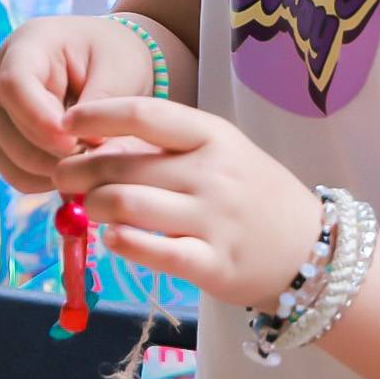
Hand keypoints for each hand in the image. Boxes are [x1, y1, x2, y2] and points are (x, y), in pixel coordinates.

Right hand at [0, 14, 163, 192]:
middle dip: (48, 153)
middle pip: (4, 126)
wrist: (105, 60)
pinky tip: (74, 171)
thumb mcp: (119, 69)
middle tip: (92, 160)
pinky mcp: (5, 138)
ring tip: (88, 164)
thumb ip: (101, 104)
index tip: (75, 142)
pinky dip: (43, 181)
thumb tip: (86, 146)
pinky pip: (13, 171)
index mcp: (26, 47)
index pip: (13, 85)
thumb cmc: (112, 55)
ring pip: (7, 155)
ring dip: (48, 170)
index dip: (39, 120)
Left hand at [53, 96, 324, 311]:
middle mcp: (213, 174)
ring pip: (128, 205)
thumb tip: (95, 145)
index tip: (66, 122)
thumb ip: (166, 148)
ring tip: (89, 208)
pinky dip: (121, 243)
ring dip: (94, 205)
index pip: (144, 114)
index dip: (95, 116)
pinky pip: (153, 251)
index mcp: (213, 136)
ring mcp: (214, 220)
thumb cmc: (252, 195)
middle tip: (64, 176)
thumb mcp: (220, 154)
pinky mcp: (213, 264)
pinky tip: (113, 238)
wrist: (315, 252)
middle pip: (123, 165)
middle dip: (79, 170)